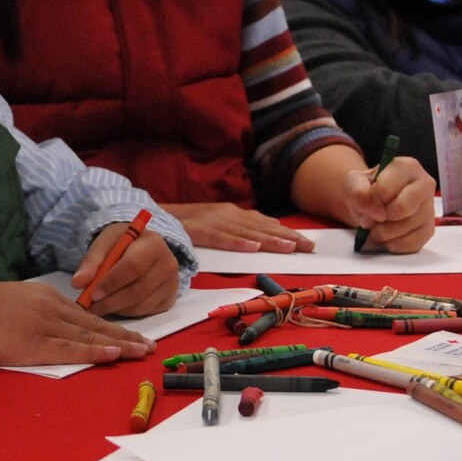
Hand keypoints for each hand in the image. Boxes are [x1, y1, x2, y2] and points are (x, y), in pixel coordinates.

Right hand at [0, 281, 153, 365]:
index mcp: (46, 297)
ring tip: (142, 351)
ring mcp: (44, 325)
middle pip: (95, 324)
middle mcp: (51, 307)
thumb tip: (58, 327)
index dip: (112, 327)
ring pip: (90, 336)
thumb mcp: (17, 301)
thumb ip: (39, 312)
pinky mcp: (34, 344)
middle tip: (150, 345)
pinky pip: (71, 350)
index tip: (133, 335)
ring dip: (120, 345)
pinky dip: (95, 352)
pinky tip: (114, 354)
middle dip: (125, 336)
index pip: (87, 315)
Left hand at [70, 221, 181, 316]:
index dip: (111, 282)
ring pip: (141, 305)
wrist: (142, 247)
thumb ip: (91, 261)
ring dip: (117, 309)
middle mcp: (168, 264)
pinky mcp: (170, 299)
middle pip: (138, 290)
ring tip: (99, 306)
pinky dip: (127, 312)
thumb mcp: (105, 243)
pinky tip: (115, 306)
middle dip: (111, 301)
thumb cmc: (122, 243)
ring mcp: (172, 284)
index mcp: (153, 243)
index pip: (133, 266)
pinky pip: (146, 312)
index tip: (93, 293)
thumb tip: (77, 283)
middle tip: (91, 307)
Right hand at [163, 201, 314, 254]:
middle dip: (286, 236)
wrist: (154, 214)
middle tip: (308, 247)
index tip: (306, 242)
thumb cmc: (185, 223)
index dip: (286, 232)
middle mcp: (226, 214)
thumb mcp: (214, 224)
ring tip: (289, 247)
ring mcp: (212, 220)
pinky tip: (252, 246)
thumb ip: (236, 230)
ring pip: (245, 232)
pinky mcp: (198, 230)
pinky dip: (237, 242)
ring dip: (269, 239)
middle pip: (260, 226)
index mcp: (231, 213)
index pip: (264, 222)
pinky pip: (220, 237)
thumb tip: (261, 240)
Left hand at [338, 154, 435, 252]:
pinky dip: (392, 244)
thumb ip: (358, 191)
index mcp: (407, 166)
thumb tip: (377, 213)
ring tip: (376, 228)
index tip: (366, 204)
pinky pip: (412, 243)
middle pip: (402, 208)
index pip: (386, 188)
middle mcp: (425, 184)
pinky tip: (386, 237)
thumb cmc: (367, 189)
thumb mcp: (353, 183)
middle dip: (379, 219)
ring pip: (406, 228)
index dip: (371, 201)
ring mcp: (430, 208)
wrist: (374, 204)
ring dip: (383, 234)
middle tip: (369, 221)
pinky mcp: (429, 229)